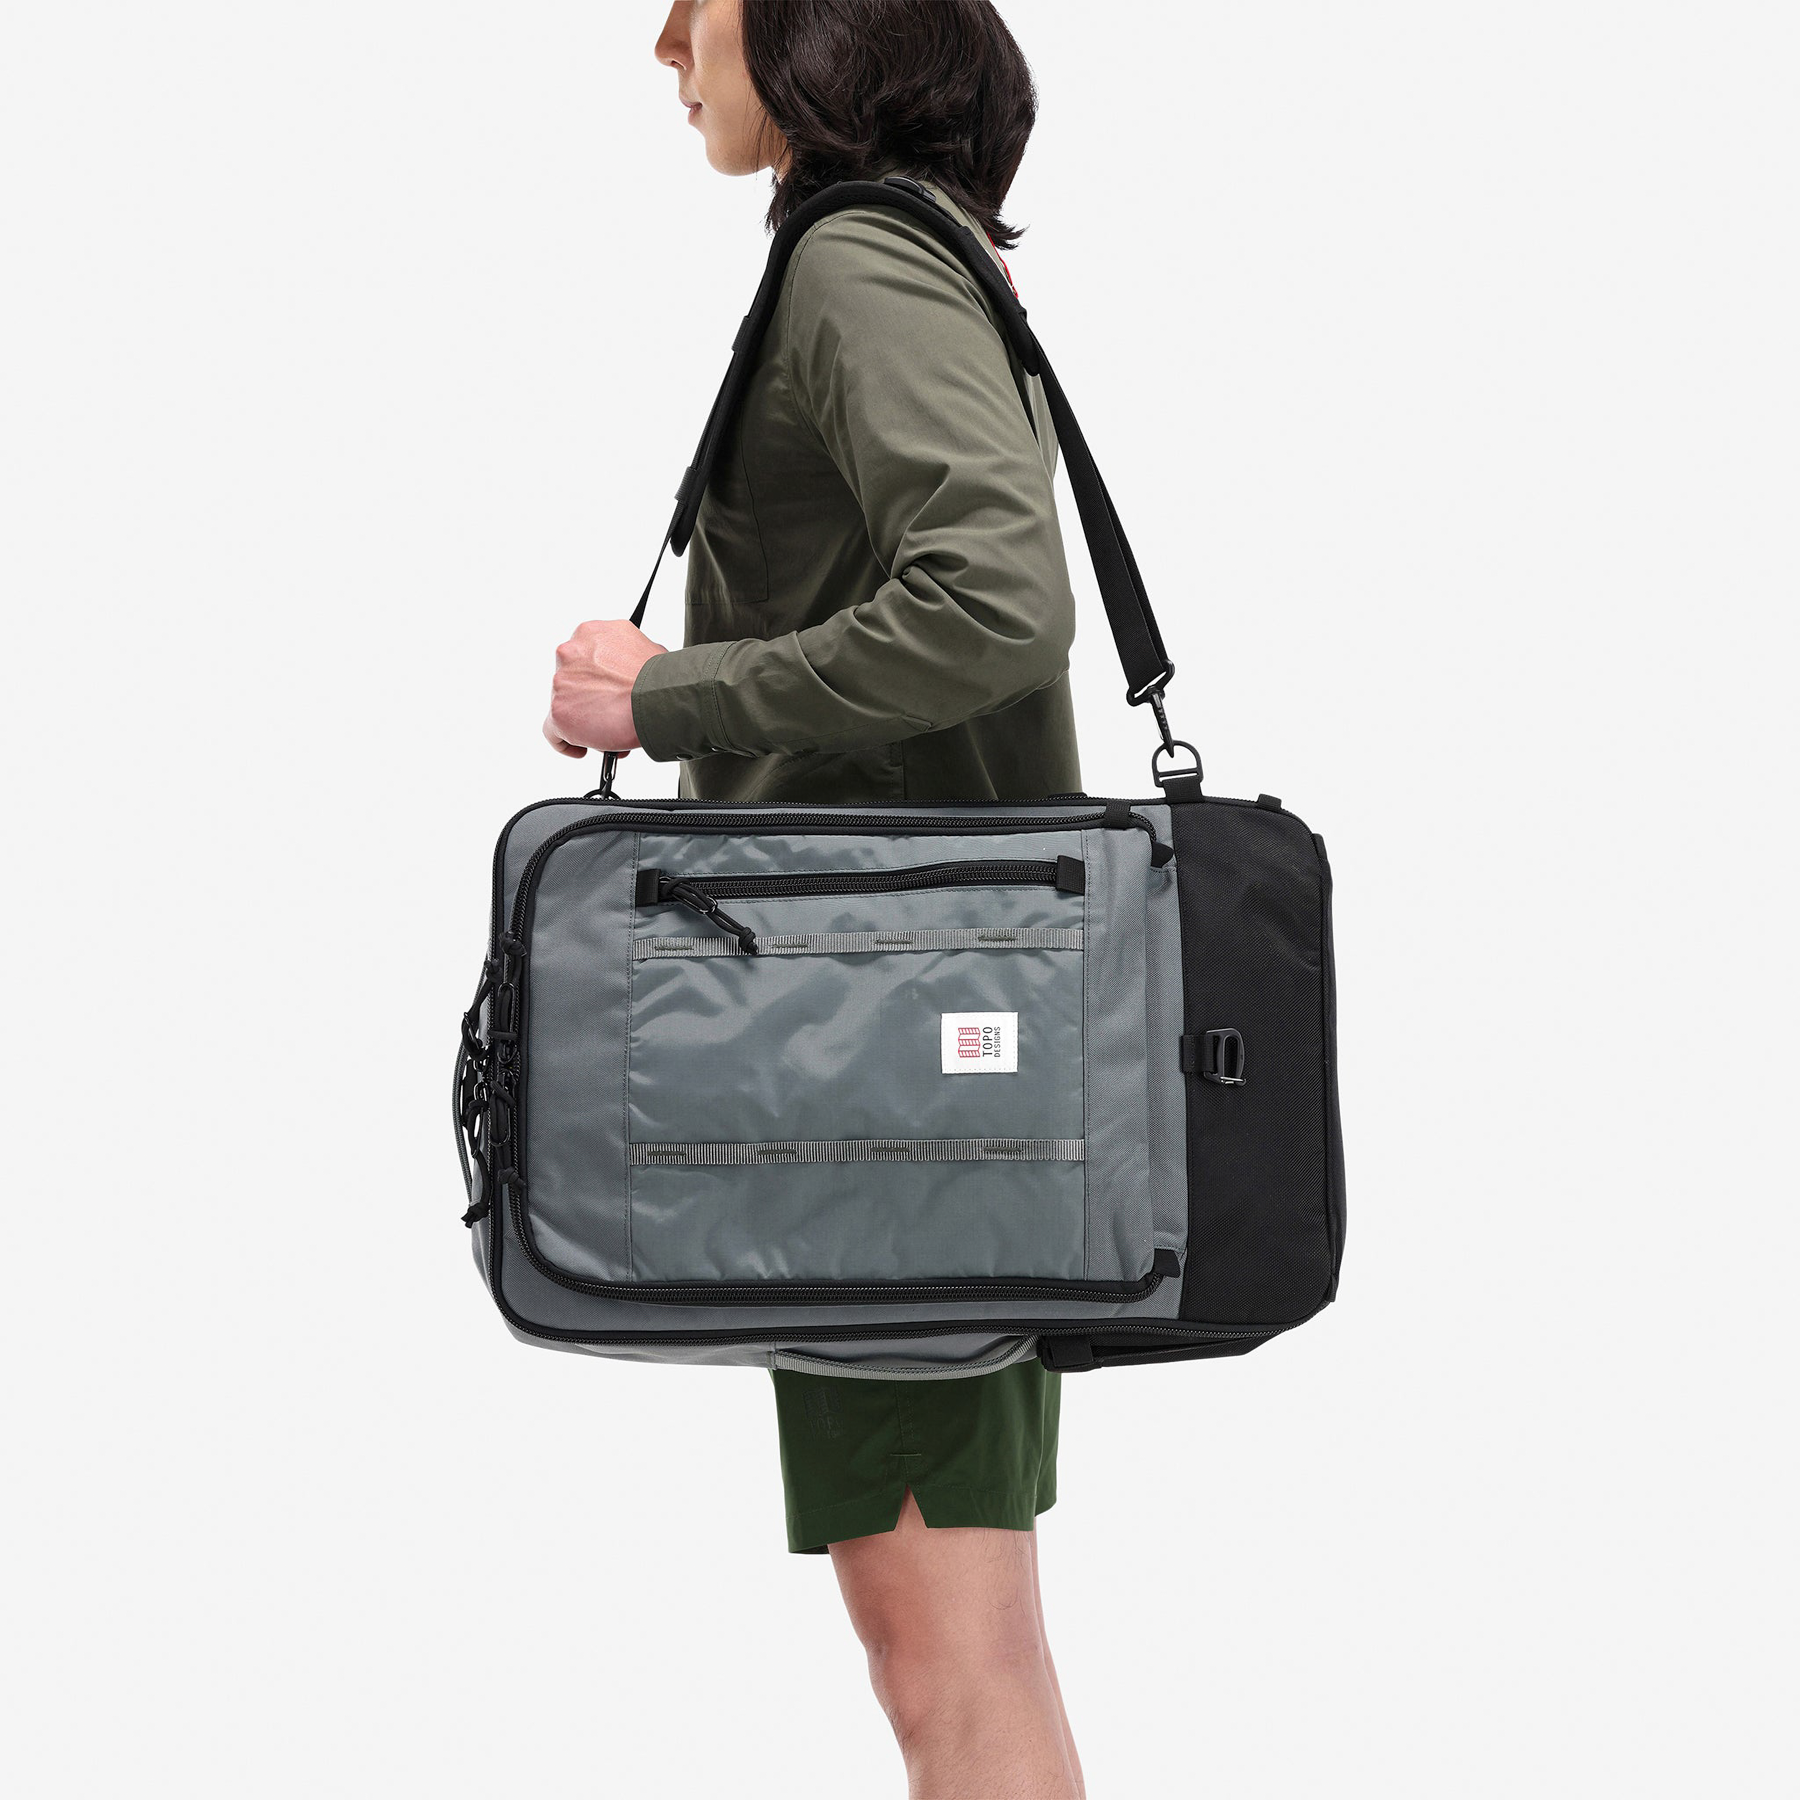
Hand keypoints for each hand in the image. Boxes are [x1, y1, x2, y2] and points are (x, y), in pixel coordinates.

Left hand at [544, 619, 667, 757]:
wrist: (659, 699)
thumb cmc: (659, 679)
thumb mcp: (645, 650)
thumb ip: (626, 659)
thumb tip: (629, 676)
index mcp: (590, 634)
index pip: (581, 657)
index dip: (592, 679)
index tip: (601, 691)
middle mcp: (571, 653)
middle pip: (570, 683)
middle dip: (589, 701)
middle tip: (607, 715)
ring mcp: (561, 682)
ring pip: (564, 707)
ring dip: (583, 720)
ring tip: (607, 733)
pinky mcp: (559, 711)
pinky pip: (553, 732)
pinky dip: (567, 743)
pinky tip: (583, 748)